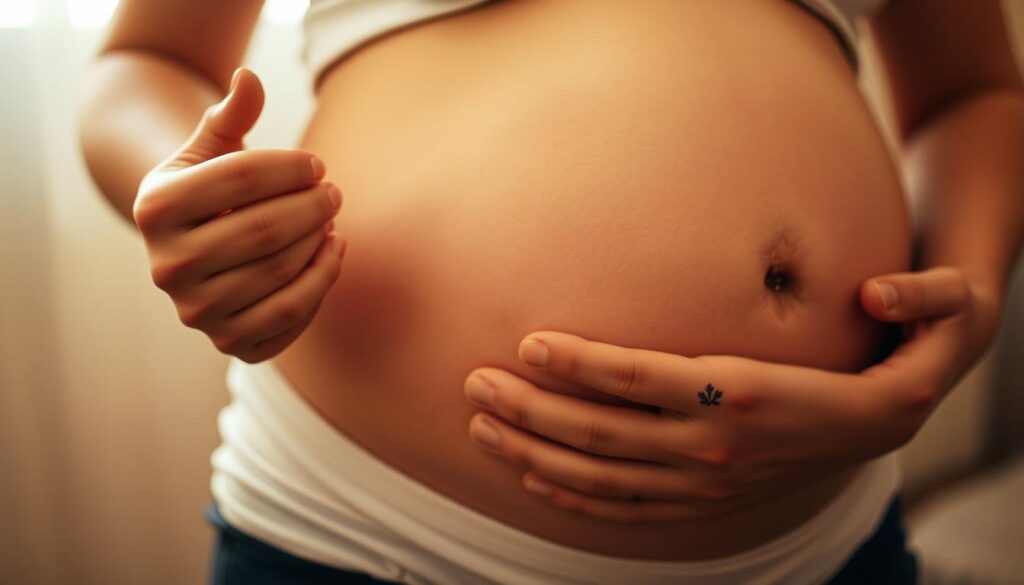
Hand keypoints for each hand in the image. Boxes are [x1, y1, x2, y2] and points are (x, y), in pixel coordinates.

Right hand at [133, 68, 345, 362]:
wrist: (191, 248)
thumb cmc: (209, 188)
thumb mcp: (211, 148)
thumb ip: (231, 115)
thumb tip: (250, 78)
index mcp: (155, 209)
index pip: (239, 178)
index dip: (290, 167)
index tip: (318, 165)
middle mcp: (166, 267)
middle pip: (264, 230)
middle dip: (313, 205)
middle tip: (335, 192)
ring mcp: (195, 312)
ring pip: (281, 274)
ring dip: (320, 243)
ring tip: (333, 221)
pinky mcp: (228, 342)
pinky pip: (290, 317)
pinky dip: (322, 283)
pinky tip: (332, 253)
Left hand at [462, 266, 1002, 521]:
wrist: (873, 425)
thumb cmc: (815, 361)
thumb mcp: (770, 333)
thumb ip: (711, 315)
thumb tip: (669, 282)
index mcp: (730, 389)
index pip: (632, 375)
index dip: (574, 362)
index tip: (524, 342)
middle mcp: (711, 444)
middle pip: (598, 429)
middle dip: (528, 408)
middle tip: (473, 383)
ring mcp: (701, 483)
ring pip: (597, 473)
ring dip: (533, 450)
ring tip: (481, 426)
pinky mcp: (698, 504)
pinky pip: (622, 508)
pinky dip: (571, 494)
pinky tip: (530, 478)